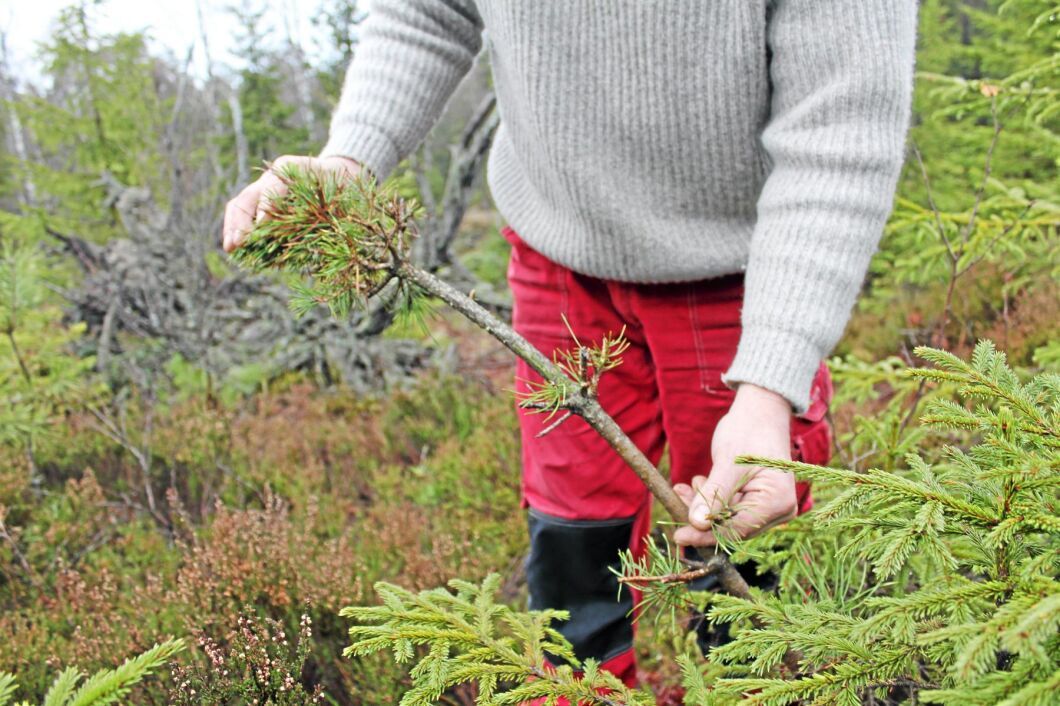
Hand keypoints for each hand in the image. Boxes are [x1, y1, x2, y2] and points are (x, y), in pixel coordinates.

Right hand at [222, 154, 361, 252]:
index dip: (266, 207)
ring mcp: (261, 189)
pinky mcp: (259, 201)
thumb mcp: (332, 190)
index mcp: (288, 170)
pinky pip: (241, 212)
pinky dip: (236, 230)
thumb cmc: (332, 184)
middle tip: (238, 243)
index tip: (261, 226)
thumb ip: (319, 206)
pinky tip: (235, 248)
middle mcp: (269, 178)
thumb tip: (305, 234)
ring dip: (232, 227)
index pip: (273, 187)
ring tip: (230, 248)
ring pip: (238, 204)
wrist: (331, 175)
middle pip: (247, 197)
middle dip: (240, 221)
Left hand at [673, 383, 796, 546]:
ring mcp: (769, 506)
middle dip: (702, 516)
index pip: (737, 530)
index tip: (679, 536)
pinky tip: (696, 484)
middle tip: (679, 497)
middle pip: (732, 527)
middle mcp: (779, 509)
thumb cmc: (748, 431)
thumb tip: (696, 523)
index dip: (706, 534)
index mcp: (777, 502)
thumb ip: (714, 494)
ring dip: (704, 506)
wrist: (760, 412)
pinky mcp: (758, 500)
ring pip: (728, 519)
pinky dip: (711, 499)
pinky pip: (730, 508)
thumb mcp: (727, 462)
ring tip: (685, 487)